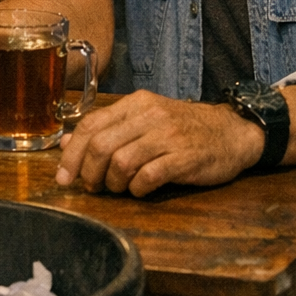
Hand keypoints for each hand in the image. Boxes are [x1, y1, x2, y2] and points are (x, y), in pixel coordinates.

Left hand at [54, 90, 265, 196]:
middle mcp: (148, 116)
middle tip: (91, 187)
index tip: (62, 177)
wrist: (232, 132)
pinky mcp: (185, 158)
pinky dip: (137, 189)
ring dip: (113, 183)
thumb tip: (66, 143)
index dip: (71, 153)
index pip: (91, 125)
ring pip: (121, 161)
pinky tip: (140, 190)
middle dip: (88, 172)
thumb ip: (106, 131)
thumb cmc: (182, 129)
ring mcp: (167, 136)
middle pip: (101, 145)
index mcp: (134, 104)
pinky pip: (148, 176)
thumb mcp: (143, 122)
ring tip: (118, 188)